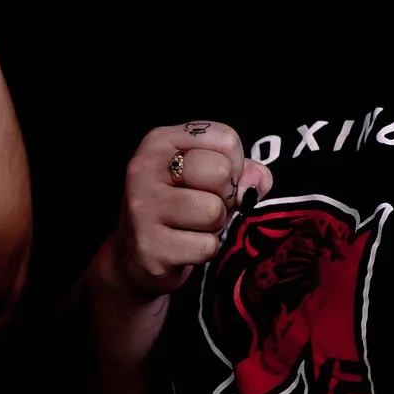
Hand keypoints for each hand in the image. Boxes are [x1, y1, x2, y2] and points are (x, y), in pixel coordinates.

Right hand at [107, 122, 274, 301]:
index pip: (226, 138)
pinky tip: (184, 246)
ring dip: (214, 226)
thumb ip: (242, 171)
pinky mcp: (149, 246)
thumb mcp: (207, 177)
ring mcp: (143, 207)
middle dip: (225, 195)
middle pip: (220, 171)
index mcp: (160, 141)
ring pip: (214, 211)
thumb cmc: (180, 208)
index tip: (212, 181)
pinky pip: (206, 246)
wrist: (135, 255)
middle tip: (203, 205)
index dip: (234, 165)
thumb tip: (257, 183)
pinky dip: (204, 250)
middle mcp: (144, 167)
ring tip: (192, 226)